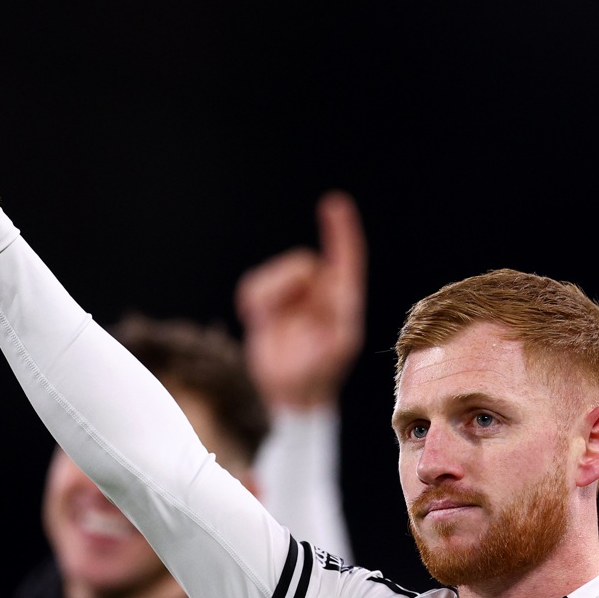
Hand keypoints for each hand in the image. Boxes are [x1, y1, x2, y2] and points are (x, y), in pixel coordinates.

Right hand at [236, 191, 366, 409]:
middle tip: (287, 322)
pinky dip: (253, 303)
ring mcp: (292, 294)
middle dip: (289, 287)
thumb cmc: (319, 371)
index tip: (334, 204)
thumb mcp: (338, 342)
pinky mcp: (266, 301)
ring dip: (270, 298)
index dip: (340, 229)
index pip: (345, 256)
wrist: (289, 393)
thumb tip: (319, 277)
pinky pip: (253, 285)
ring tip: (274, 326)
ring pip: (275, 274)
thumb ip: (335, 307)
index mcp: (342, 298)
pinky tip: (258, 322)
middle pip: (300, 264)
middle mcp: (319, 290)